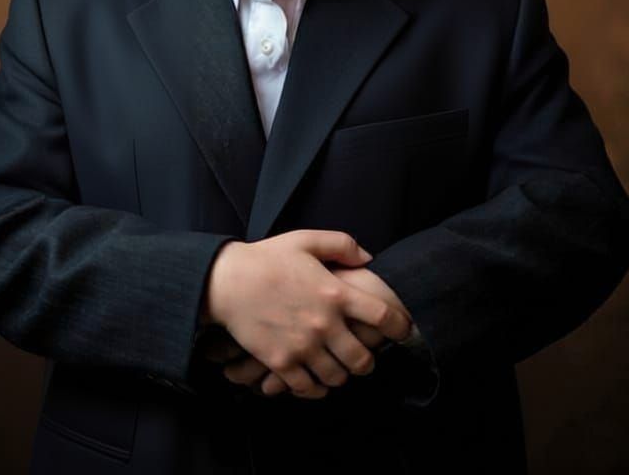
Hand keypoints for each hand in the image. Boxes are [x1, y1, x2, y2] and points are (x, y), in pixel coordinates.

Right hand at [205, 231, 411, 399]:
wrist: (226, 281)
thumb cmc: (267, 258)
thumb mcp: (306, 240)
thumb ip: (342, 245)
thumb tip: (368, 258)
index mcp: (334, 293)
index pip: (382, 316)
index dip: (400, 326)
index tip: (402, 329)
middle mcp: (323, 324)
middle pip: (363, 360)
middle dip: (368, 360)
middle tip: (363, 355)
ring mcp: (302, 347)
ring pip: (338, 378)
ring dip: (342, 374)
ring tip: (338, 365)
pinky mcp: (281, 363)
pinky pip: (309, 388)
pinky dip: (316, 388)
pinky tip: (315, 378)